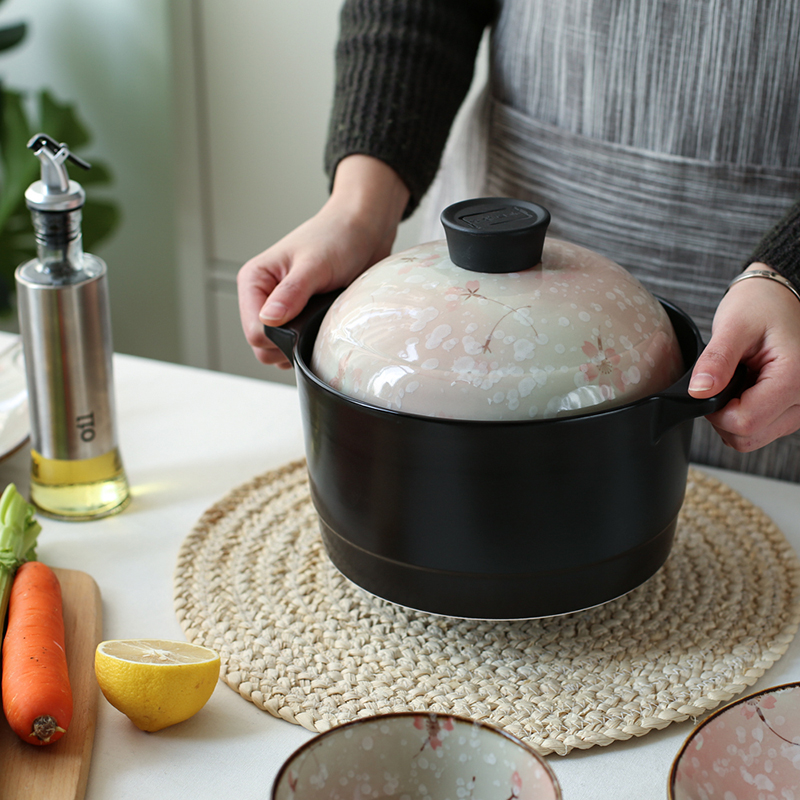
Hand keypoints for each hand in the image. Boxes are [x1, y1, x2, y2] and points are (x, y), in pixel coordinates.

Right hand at [237, 155, 409, 366]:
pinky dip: (311, 343)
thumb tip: (269, 320)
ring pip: (279, 351)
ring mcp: (280, 310)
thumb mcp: (315, 265)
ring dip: (302, 344)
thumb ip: (291, 293)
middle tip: (316, 323)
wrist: (363, 231)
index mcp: (254, 281)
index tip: (304, 325)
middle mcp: (262, 297)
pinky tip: (325, 325)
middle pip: (264, 347)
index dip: (278, 339)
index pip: (253, 332)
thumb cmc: (337, 236)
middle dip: (290, 343)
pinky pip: (297, 346)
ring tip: (322, 320)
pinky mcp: (299, 318)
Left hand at [688, 264, 799, 450]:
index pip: (745, 422)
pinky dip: (744, 414)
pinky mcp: (792, 410)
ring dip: (733, 416)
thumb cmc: (761, 304)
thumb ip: (716, 360)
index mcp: (794, 378)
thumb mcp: (734, 324)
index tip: (710, 386)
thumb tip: (699, 392)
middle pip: (748, 437)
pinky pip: (761, 429)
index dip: (716, 412)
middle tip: (720, 381)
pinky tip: (745, 388)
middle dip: (722, 417)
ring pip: (753, 438)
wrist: (779, 296)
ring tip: (735, 380)